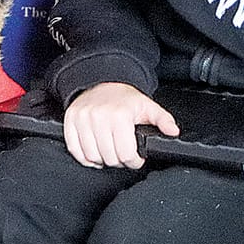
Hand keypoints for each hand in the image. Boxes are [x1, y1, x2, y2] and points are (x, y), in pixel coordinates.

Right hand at [61, 81, 177, 168]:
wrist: (101, 82)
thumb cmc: (124, 98)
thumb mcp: (148, 106)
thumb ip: (163, 120)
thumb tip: (173, 131)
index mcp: (119, 114)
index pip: (126, 154)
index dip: (134, 161)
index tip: (136, 158)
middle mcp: (98, 116)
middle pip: (109, 158)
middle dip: (119, 160)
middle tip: (123, 154)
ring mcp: (82, 119)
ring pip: (92, 156)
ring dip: (102, 160)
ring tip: (109, 153)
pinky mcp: (70, 122)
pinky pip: (75, 150)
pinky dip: (85, 157)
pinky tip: (95, 153)